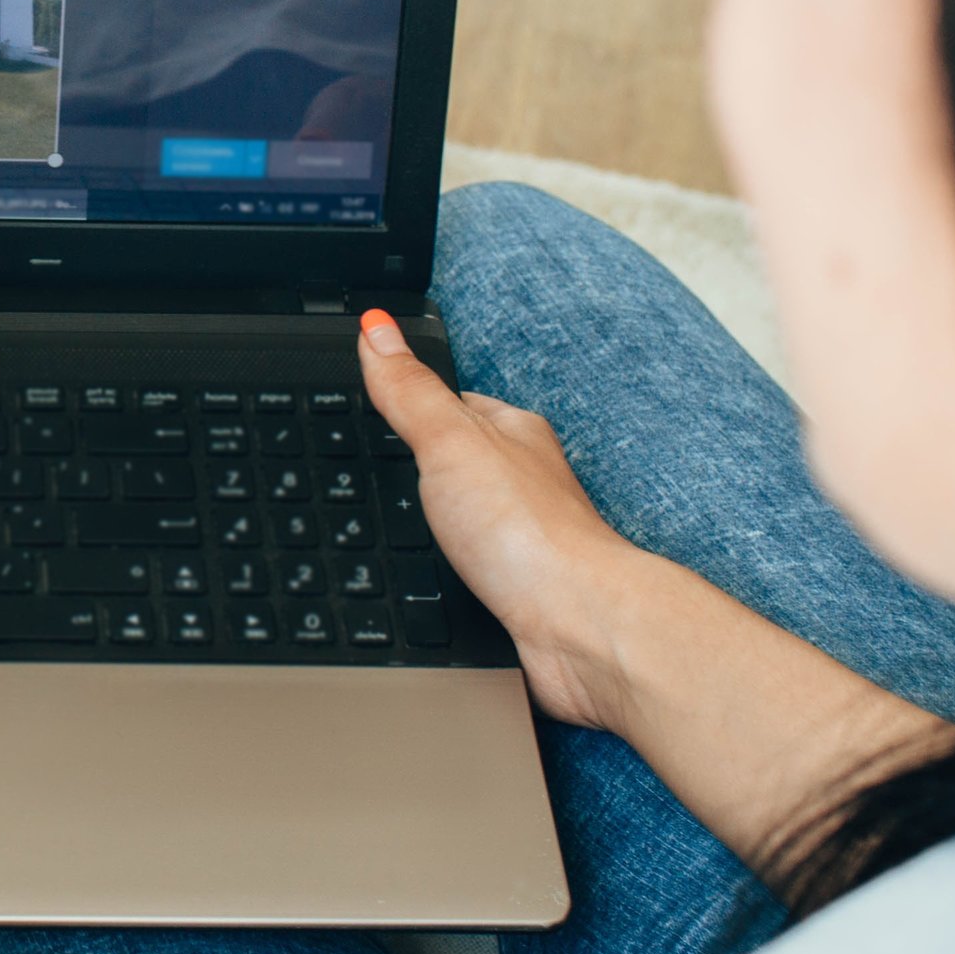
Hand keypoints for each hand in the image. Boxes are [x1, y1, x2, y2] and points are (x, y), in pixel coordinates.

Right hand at [357, 309, 655, 729]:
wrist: (579, 627)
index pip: (459, 401)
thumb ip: (408, 391)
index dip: (417, 397)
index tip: (384, 391)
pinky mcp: (522, 590)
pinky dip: (457, 562)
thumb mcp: (450, 442)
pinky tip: (441, 570)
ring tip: (406, 512)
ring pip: (478, 513)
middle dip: (431, 458)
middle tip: (385, 451)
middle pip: (471, 457)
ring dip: (445, 515)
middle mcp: (526, 482)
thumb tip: (375, 326)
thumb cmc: (528, 533)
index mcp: (514, 433)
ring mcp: (524, 538)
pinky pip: (480, 564)